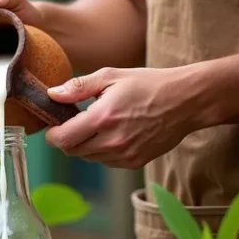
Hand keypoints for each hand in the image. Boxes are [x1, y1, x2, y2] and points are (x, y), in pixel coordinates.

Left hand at [44, 67, 198, 168]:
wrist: (187, 100)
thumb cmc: (148, 84)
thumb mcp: (110, 76)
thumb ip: (77, 87)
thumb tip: (52, 95)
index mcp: (102, 118)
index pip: (62, 139)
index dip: (53, 133)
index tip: (56, 124)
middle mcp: (112, 141)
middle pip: (72, 151)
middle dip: (68, 138)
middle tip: (76, 122)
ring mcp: (124, 155)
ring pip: (88, 157)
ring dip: (85, 145)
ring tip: (99, 125)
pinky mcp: (134, 162)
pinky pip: (106, 162)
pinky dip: (102, 151)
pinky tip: (114, 133)